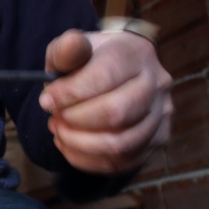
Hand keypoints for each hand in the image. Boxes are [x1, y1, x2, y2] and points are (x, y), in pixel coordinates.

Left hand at [38, 28, 171, 174]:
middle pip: (116, 113)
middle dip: (75, 120)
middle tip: (54, 116)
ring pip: (120, 144)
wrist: (122, 68)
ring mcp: (162, 114)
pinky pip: (122, 162)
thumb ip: (68, 48)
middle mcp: (157, 83)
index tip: (46, 100)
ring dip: (80, 143)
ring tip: (60, 131)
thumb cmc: (93, 59)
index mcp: (136, 54)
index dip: (69, 93)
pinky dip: (88, 160)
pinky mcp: (158, 139)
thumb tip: (68, 52)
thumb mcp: (76, 46)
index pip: (104, 77)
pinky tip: (70, 146)